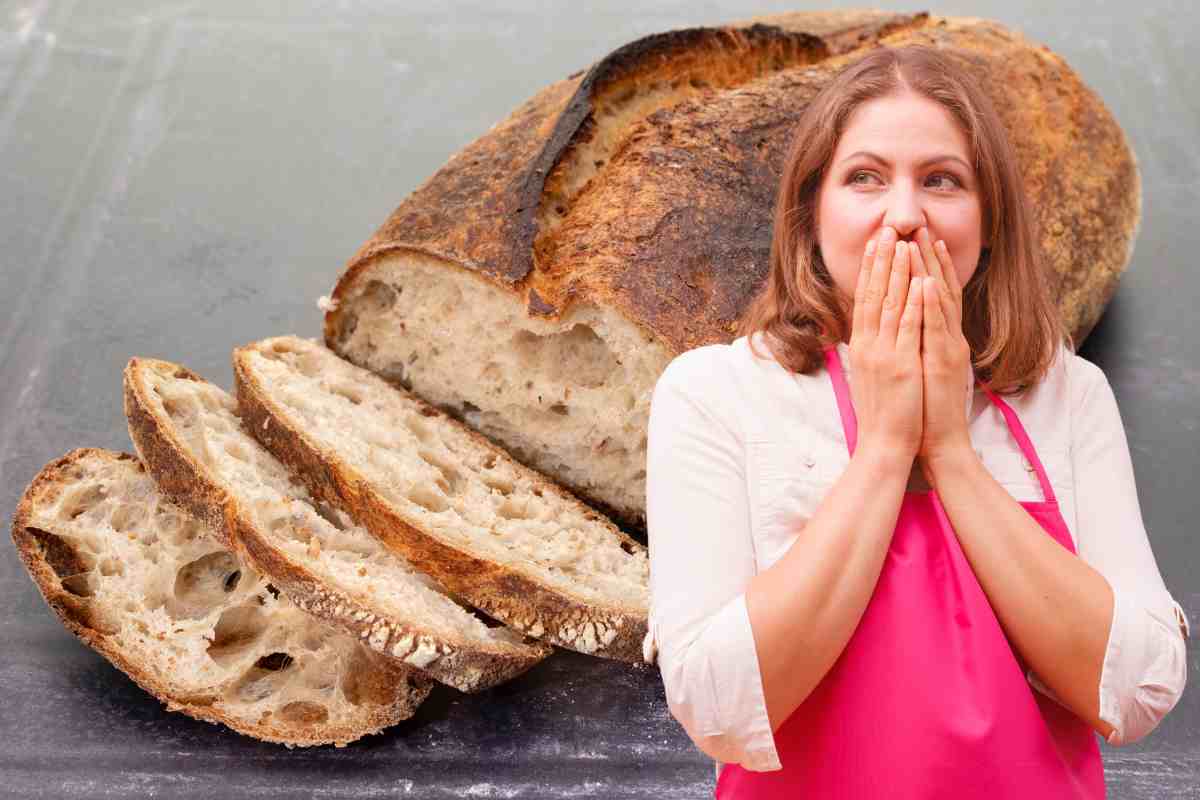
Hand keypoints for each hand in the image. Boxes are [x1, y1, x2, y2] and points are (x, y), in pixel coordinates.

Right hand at [847, 226, 924, 461]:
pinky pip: (908, 328)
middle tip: (887, 230)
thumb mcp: (869, 376)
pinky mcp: (901, 365)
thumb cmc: (882, 415)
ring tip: (903, 243)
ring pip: (890, 304)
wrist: (884, 445)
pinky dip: (914, 302)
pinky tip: (920, 281)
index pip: (864, 299)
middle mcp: (868, 345)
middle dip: (881, 260)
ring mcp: (883, 354)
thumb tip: (868, 331)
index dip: (870, 270)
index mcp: (862, 346)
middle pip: (873, 294)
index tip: (875, 244)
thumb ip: (870, 350)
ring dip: (897, 272)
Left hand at [904, 227, 972, 482]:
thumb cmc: (926, 409)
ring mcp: (947, 348)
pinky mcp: (943, 363)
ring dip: (931, 270)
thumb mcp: (918, 368)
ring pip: (940, 302)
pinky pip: (937, 329)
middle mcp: (947, 339)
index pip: (932, 296)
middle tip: (919, 227)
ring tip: (922, 243)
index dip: (925, 267)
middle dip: (929, 257)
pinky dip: (932, 305)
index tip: (913, 241)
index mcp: (939, 340)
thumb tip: (904, 328)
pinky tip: (927, 284)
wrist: (939, 441)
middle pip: (939, 289)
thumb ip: (917, 346)